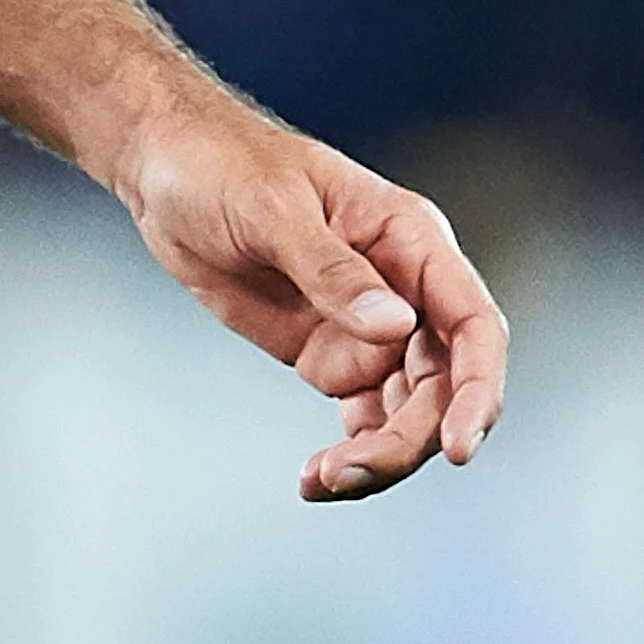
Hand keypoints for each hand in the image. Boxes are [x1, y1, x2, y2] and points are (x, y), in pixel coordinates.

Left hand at [108, 96, 510, 502]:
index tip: (457, 447)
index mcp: (410, 239)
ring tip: (322, 479)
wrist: (166, 170)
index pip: (471, 323)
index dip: (477, 388)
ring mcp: (369, 329)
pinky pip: (363, 421)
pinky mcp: (330, 357)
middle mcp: (404, 290)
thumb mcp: (270, 209)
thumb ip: (331, 270)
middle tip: (350, 471)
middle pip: (442, 385)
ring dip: (380, 458)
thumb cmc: (222, 164)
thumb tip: (394, 325)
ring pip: (407, 414)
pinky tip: (315, 479)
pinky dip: (351, 456)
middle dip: (409, 439)